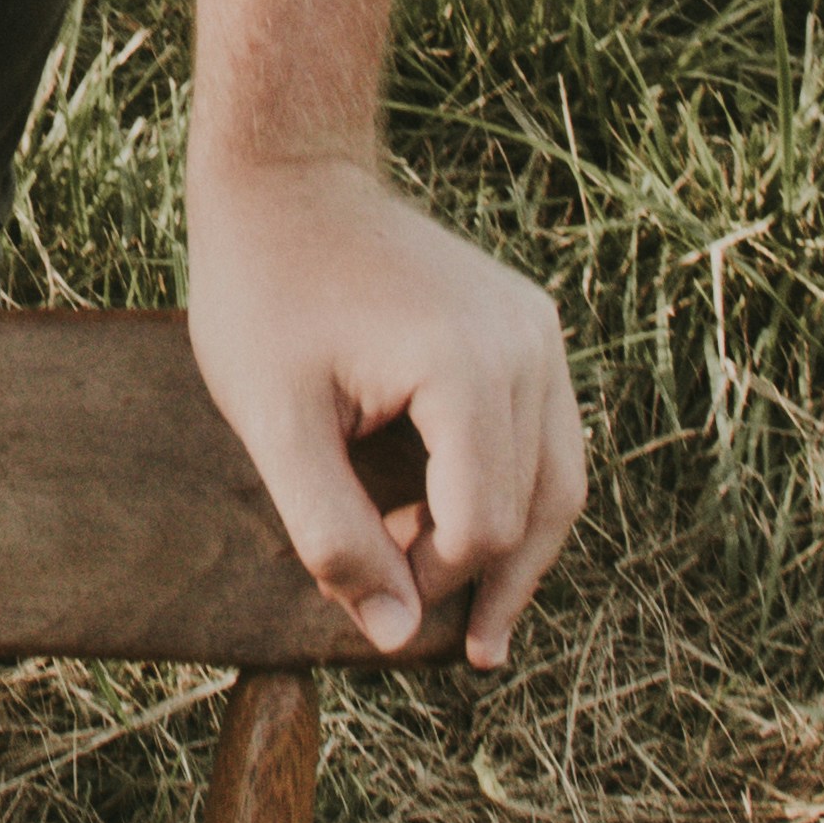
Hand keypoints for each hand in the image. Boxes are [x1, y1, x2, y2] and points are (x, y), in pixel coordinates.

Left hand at [186, 146, 583, 670]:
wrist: (287, 177)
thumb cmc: (265, 292)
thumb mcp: (274, 424)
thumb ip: (333, 535)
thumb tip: (394, 635)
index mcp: (467, 367)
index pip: (479, 525)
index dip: (429, 581)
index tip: (369, 596)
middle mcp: (526, 345)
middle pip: (534, 510)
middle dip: (481, 578)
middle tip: (449, 644)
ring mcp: (538, 328)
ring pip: (558, 478)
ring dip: (517, 550)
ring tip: (483, 625)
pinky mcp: (530, 324)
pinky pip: (546, 434)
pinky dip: (518, 493)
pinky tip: (476, 537)